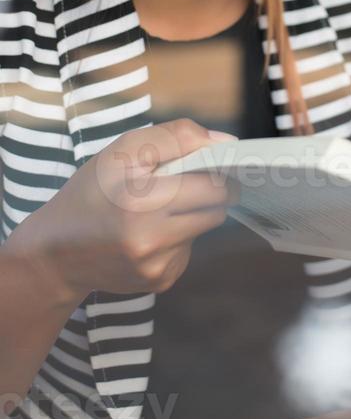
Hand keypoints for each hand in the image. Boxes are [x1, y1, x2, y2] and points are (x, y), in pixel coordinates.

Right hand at [5, 118, 240, 302]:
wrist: (56, 251)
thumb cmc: (92, 191)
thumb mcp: (124, 149)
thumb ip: (177, 137)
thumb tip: (225, 141)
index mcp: (143, 201)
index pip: (214, 186)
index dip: (216, 171)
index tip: (208, 164)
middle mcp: (152, 240)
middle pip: (217, 210)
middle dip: (207, 193)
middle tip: (182, 183)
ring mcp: (157, 266)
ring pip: (203, 230)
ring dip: (191, 215)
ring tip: (157, 208)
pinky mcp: (159, 282)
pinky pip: (188, 251)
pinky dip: (177, 238)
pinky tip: (150, 233)